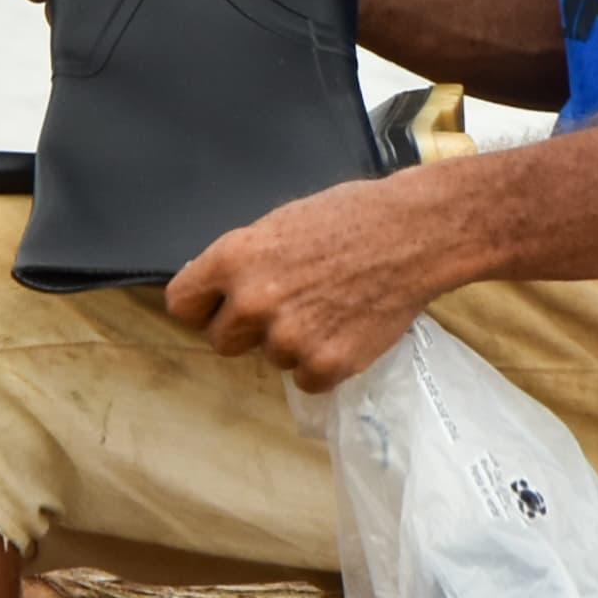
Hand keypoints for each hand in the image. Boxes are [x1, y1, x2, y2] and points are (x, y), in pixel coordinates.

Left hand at [163, 169, 479, 390]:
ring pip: (270, 358)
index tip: (217, 307)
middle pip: (221, 342)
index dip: (202, 306)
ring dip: (292, 342)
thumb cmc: (352, 218)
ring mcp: (289, 337)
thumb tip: (215, 291)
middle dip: (246, 329)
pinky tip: (344, 329)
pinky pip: (306, 380)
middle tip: (286, 305)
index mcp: (234, 258)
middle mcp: (253, 301)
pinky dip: (323, 364)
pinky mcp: (326, 364)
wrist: (415, 234)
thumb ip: (241, 261)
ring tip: (328, 306)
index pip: (181, 304)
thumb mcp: (279, 224)